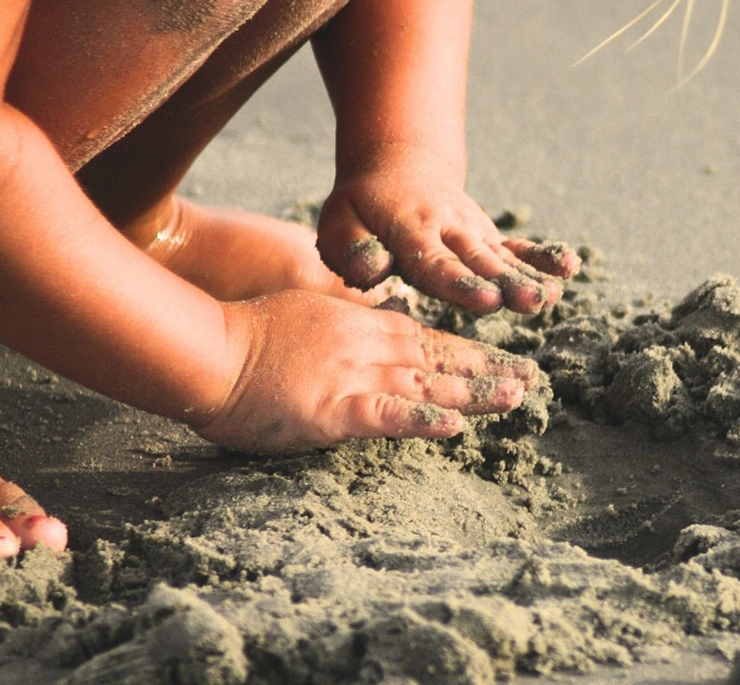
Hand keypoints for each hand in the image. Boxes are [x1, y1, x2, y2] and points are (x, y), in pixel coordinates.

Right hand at [195, 290, 538, 451]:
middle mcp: (366, 346)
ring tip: (516, 396)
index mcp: (359, 324)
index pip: (425, 337)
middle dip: (486, 368)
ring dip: (473, 390)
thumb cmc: (249, 334)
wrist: (209, 351)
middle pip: (438, 358)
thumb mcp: (307, 312)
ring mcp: (352, 375)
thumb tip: (375, 320)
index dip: (465, 349)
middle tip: (530, 376)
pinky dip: (420, 420)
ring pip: (425, 383)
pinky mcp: (332, 408)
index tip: (498, 357)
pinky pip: (385, 415)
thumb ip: (345, 320)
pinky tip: (454, 427)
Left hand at [316, 146, 580, 313]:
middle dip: (507, 283)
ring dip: (528, 276)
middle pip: (478, 261)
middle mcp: (447, 229)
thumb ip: (352, 248)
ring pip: (500, 257)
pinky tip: (569, 268)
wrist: (395, 167)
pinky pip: (514, 246)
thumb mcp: (339, 221)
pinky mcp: (485, 234)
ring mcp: (470, 230)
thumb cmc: (361, 205)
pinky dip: (541, 256)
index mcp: (409, 231)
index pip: (437, 264)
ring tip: (552, 295)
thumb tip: (374, 271)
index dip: (463, 284)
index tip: (489, 301)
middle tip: (533, 302)